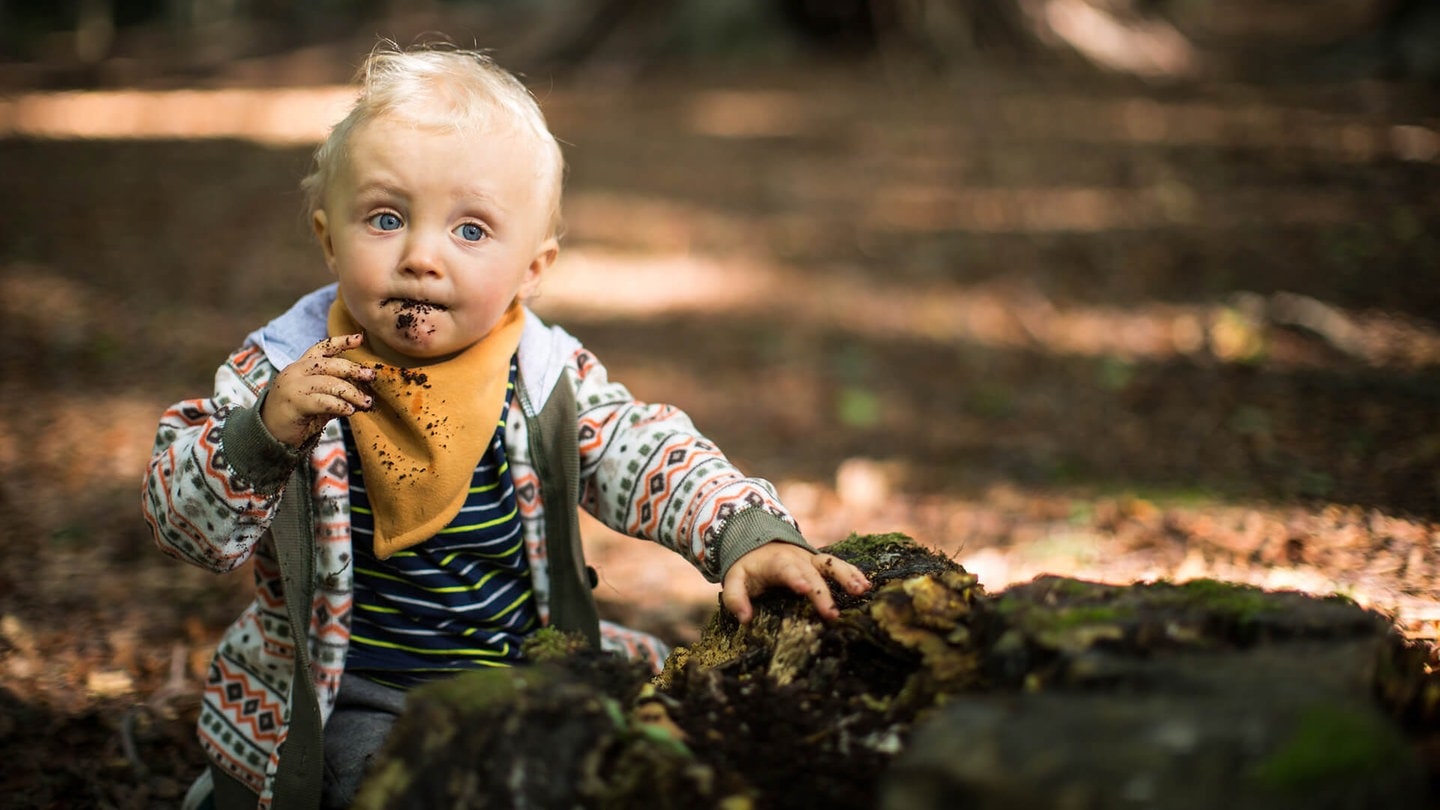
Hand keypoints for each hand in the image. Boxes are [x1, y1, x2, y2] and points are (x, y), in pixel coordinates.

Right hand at [260, 333, 375, 447]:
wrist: (269, 434)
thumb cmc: (297, 415)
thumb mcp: (317, 397)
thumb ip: (335, 391)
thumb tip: (364, 392)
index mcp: (300, 366)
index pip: (322, 348)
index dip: (341, 342)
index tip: (359, 338)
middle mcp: (295, 371)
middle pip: (330, 364)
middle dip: (353, 369)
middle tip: (371, 376)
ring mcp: (293, 386)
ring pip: (330, 383)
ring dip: (352, 393)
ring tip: (366, 401)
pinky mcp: (294, 403)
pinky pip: (323, 401)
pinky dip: (340, 405)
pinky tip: (350, 411)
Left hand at [721, 542, 870, 623]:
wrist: (757, 541)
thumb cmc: (747, 566)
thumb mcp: (734, 578)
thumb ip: (735, 598)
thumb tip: (745, 619)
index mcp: (776, 562)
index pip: (786, 569)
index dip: (796, 578)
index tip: (805, 589)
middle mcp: (797, 558)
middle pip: (812, 573)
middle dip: (823, 592)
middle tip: (831, 614)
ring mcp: (811, 559)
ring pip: (831, 564)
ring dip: (847, 576)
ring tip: (862, 591)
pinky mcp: (820, 563)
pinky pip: (838, 565)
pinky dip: (853, 573)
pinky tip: (867, 586)